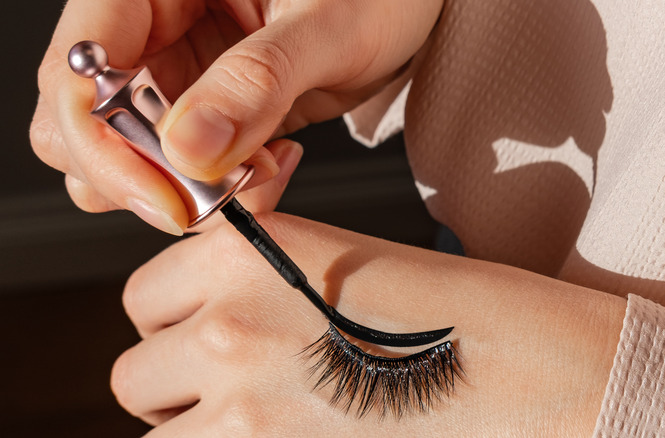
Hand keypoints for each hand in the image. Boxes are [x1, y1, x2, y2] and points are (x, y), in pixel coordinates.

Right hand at [31, 0, 442, 233]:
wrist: (407, 8)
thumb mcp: (328, 24)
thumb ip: (258, 80)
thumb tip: (188, 148)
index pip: (76, 68)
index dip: (105, 145)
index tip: (168, 200)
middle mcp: (150, 28)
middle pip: (83, 125)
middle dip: (145, 177)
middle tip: (220, 190)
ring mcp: (174, 73)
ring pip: (128, 158)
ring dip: (185, 189)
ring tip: (260, 166)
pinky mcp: (206, 110)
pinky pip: (182, 169)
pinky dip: (219, 189)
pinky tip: (271, 162)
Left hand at [115, 213, 625, 435]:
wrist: (530, 371)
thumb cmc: (455, 313)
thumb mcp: (343, 262)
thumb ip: (257, 274)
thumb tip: (202, 299)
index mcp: (247, 252)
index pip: (145, 299)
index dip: (176, 323)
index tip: (206, 338)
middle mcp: (227, 321)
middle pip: (137, 374)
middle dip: (178, 387)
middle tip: (241, 392)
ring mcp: (242, 402)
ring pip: (157, 434)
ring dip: (196, 431)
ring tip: (267, 420)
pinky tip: (289, 437)